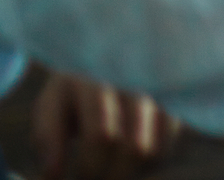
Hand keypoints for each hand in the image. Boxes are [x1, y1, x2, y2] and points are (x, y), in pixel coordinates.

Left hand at [32, 74, 178, 179]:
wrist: (113, 56)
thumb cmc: (75, 90)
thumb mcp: (52, 104)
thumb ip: (48, 137)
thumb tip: (54, 175)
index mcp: (100, 79)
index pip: (102, 135)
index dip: (89, 167)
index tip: (76, 178)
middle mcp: (138, 83)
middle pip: (134, 147)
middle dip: (111, 175)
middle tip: (93, 179)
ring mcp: (161, 94)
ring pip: (153, 151)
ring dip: (129, 171)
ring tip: (109, 169)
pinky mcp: (175, 106)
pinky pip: (164, 149)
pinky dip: (145, 164)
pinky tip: (126, 159)